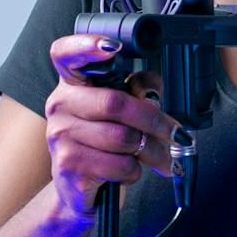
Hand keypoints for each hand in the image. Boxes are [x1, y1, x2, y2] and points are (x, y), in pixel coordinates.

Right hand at [44, 34, 178, 222]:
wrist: (78, 191)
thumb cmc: (103, 147)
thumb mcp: (123, 115)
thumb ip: (139, 92)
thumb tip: (153, 90)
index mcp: (72, 84)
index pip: (66, 53)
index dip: (87, 45)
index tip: (112, 47)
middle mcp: (59, 104)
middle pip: (116, 103)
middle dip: (155, 121)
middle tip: (176, 134)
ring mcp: (60, 134)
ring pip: (123, 137)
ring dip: (150, 151)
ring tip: (155, 157)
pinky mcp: (69, 164)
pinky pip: (120, 164)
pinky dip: (134, 171)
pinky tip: (126, 171)